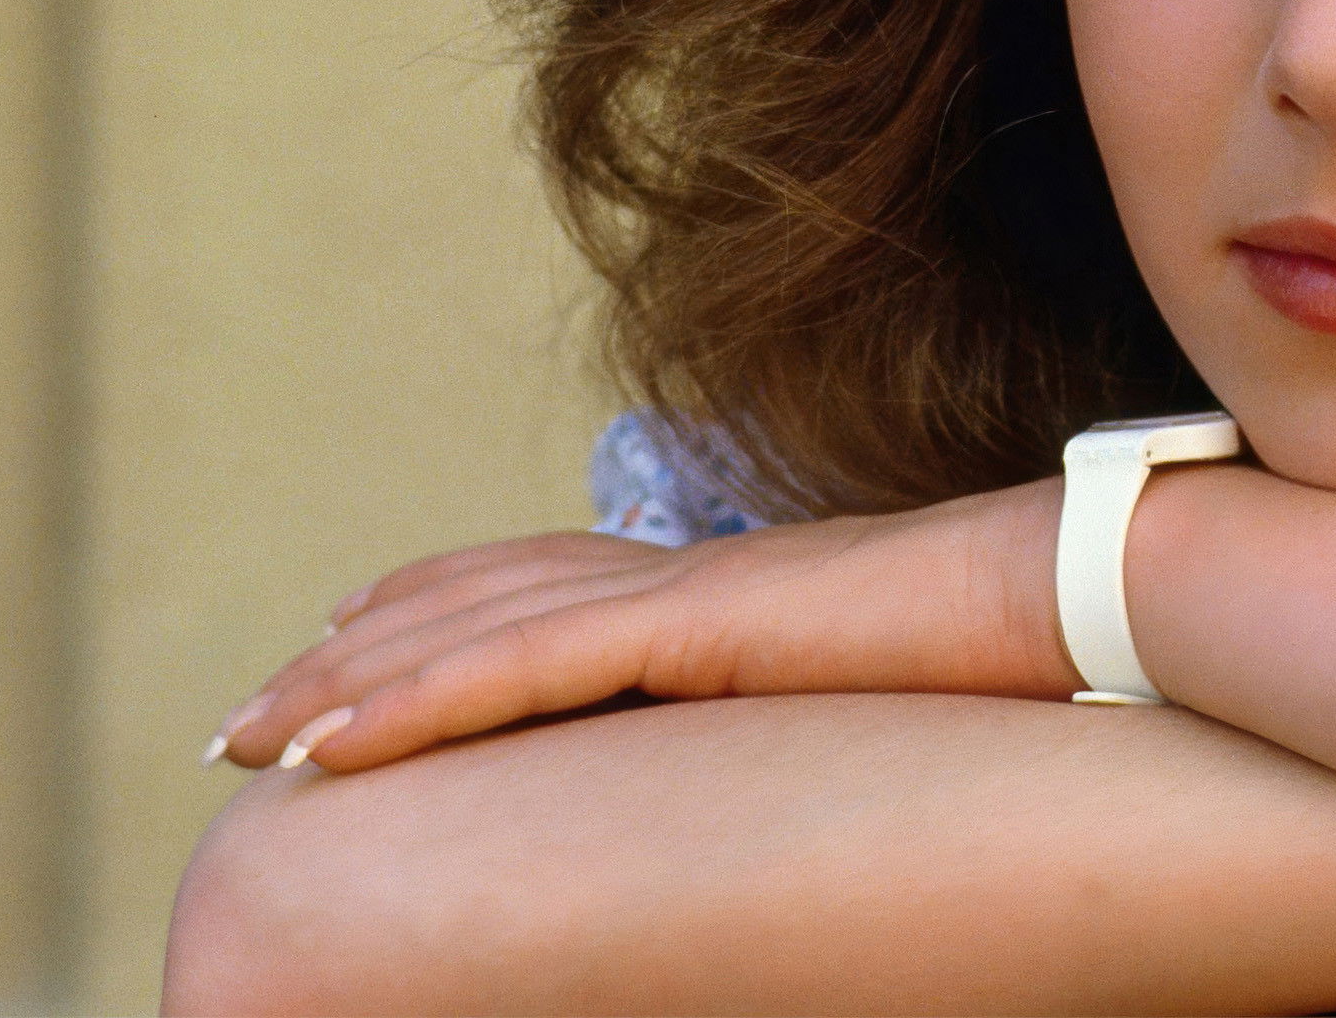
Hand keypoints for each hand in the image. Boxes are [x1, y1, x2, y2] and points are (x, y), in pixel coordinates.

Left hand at [207, 479, 1078, 775]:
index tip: (340, 661)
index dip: (429, 619)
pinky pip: (520, 667)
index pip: (540, 590)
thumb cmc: (1026, 652)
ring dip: (346, 689)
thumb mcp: (891, 688)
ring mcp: (686, 591)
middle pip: (474, 603)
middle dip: (349, 663)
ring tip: (248, 738)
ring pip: (470, 633)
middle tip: (244, 720)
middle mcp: (687, 576)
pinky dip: (414, 704)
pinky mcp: (695, 622)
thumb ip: (817, 699)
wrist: (1090, 590)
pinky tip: (335, 744)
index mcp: (730, 590)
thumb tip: (798, 759)